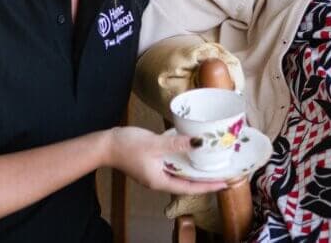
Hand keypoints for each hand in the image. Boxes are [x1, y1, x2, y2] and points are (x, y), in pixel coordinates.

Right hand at [106, 127, 226, 194]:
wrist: (105, 145)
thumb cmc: (127, 146)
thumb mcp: (154, 144)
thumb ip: (176, 144)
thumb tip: (198, 142)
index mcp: (160, 181)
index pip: (190, 187)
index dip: (208, 186)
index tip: (224, 184)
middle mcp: (159, 179)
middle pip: (187, 183)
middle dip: (205, 179)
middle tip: (223, 173)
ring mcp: (155, 172)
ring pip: (180, 173)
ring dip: (195, 169)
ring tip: (212, 163)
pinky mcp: (152, 164)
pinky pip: (173, 165)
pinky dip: (184, 160)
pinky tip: (191, 151)